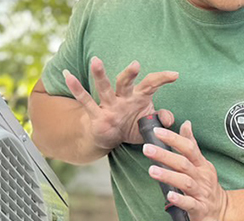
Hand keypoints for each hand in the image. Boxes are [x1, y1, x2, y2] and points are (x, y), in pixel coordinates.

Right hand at [63, 57, 177, 150]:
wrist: (109, 137)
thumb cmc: (130, 126)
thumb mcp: (148, 125)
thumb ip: (160, 119)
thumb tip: (168, 118)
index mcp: (137, 98)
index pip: (150, 85)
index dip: (162, 79)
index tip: (175, 74)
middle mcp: (122, 97)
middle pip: (125, 82)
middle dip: (130, 74)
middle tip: (135, 64)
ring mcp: (108, 104)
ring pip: (104, 88)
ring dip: (100, 75)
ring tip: (95, 60)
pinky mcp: (96, 115)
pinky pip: (86, 101)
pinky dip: (77, 89)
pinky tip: (68, 75)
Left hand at [144, 122, 229, 220]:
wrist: (221, 210)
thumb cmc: (206, 185)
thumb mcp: (201, 163)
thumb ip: (192, 145)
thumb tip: (186, 124)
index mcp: (201, 165)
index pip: (189, 148)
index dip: (174, 139)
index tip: (157, 132)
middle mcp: (202, 177)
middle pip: (184, 164)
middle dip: (165, 155)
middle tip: (147, 149)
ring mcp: (201, 193)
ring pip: (185, 182)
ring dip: (168, 176)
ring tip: (152, 170)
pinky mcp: (200, 209)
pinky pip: (190, 204)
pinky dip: (180, 200)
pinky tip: (169, 195)